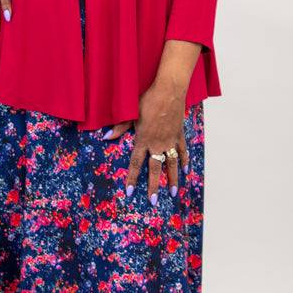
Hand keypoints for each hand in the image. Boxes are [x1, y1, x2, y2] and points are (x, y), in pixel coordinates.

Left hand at [103, 80, 188, 204]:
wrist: (169, 91)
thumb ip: (119, 128)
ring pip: (171, 164)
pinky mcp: (179, 135)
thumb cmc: (148, 100)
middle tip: (154, 202)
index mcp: (143, 140)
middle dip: (154, 187)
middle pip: (155, 170)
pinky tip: (185, 170)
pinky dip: (184, 161)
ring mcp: (170, 140)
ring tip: (173, 193)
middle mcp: (157, 144)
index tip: (129, 192)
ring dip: (172, 179)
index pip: (135, 163)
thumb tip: (106, 137)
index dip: (132, 178)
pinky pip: (182, 151)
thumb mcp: (131, 114)